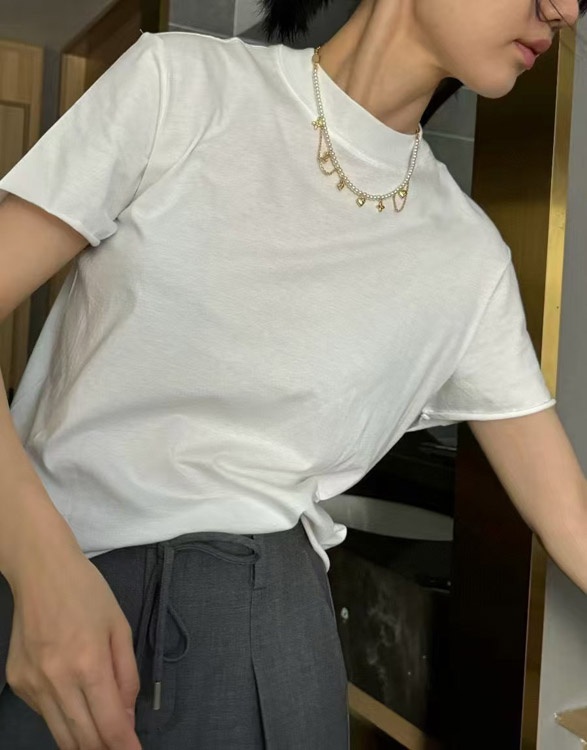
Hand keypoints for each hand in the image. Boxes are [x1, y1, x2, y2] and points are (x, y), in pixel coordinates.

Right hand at [6, 547, 141, 749]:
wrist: (41, 573)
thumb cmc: (88, 593)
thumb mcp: (119, 628)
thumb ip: (126, 676)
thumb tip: (126, 719)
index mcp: (88, 664)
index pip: (108, 726)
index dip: (125, 748)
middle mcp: (57, 681)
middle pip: (83, 740)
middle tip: (120, 747)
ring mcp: (32, 685)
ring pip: (60, 735)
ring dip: (84, 743)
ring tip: (102, 738)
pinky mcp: (17, 684)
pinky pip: (45, 715)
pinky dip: (64, 719)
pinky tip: (76, 704)